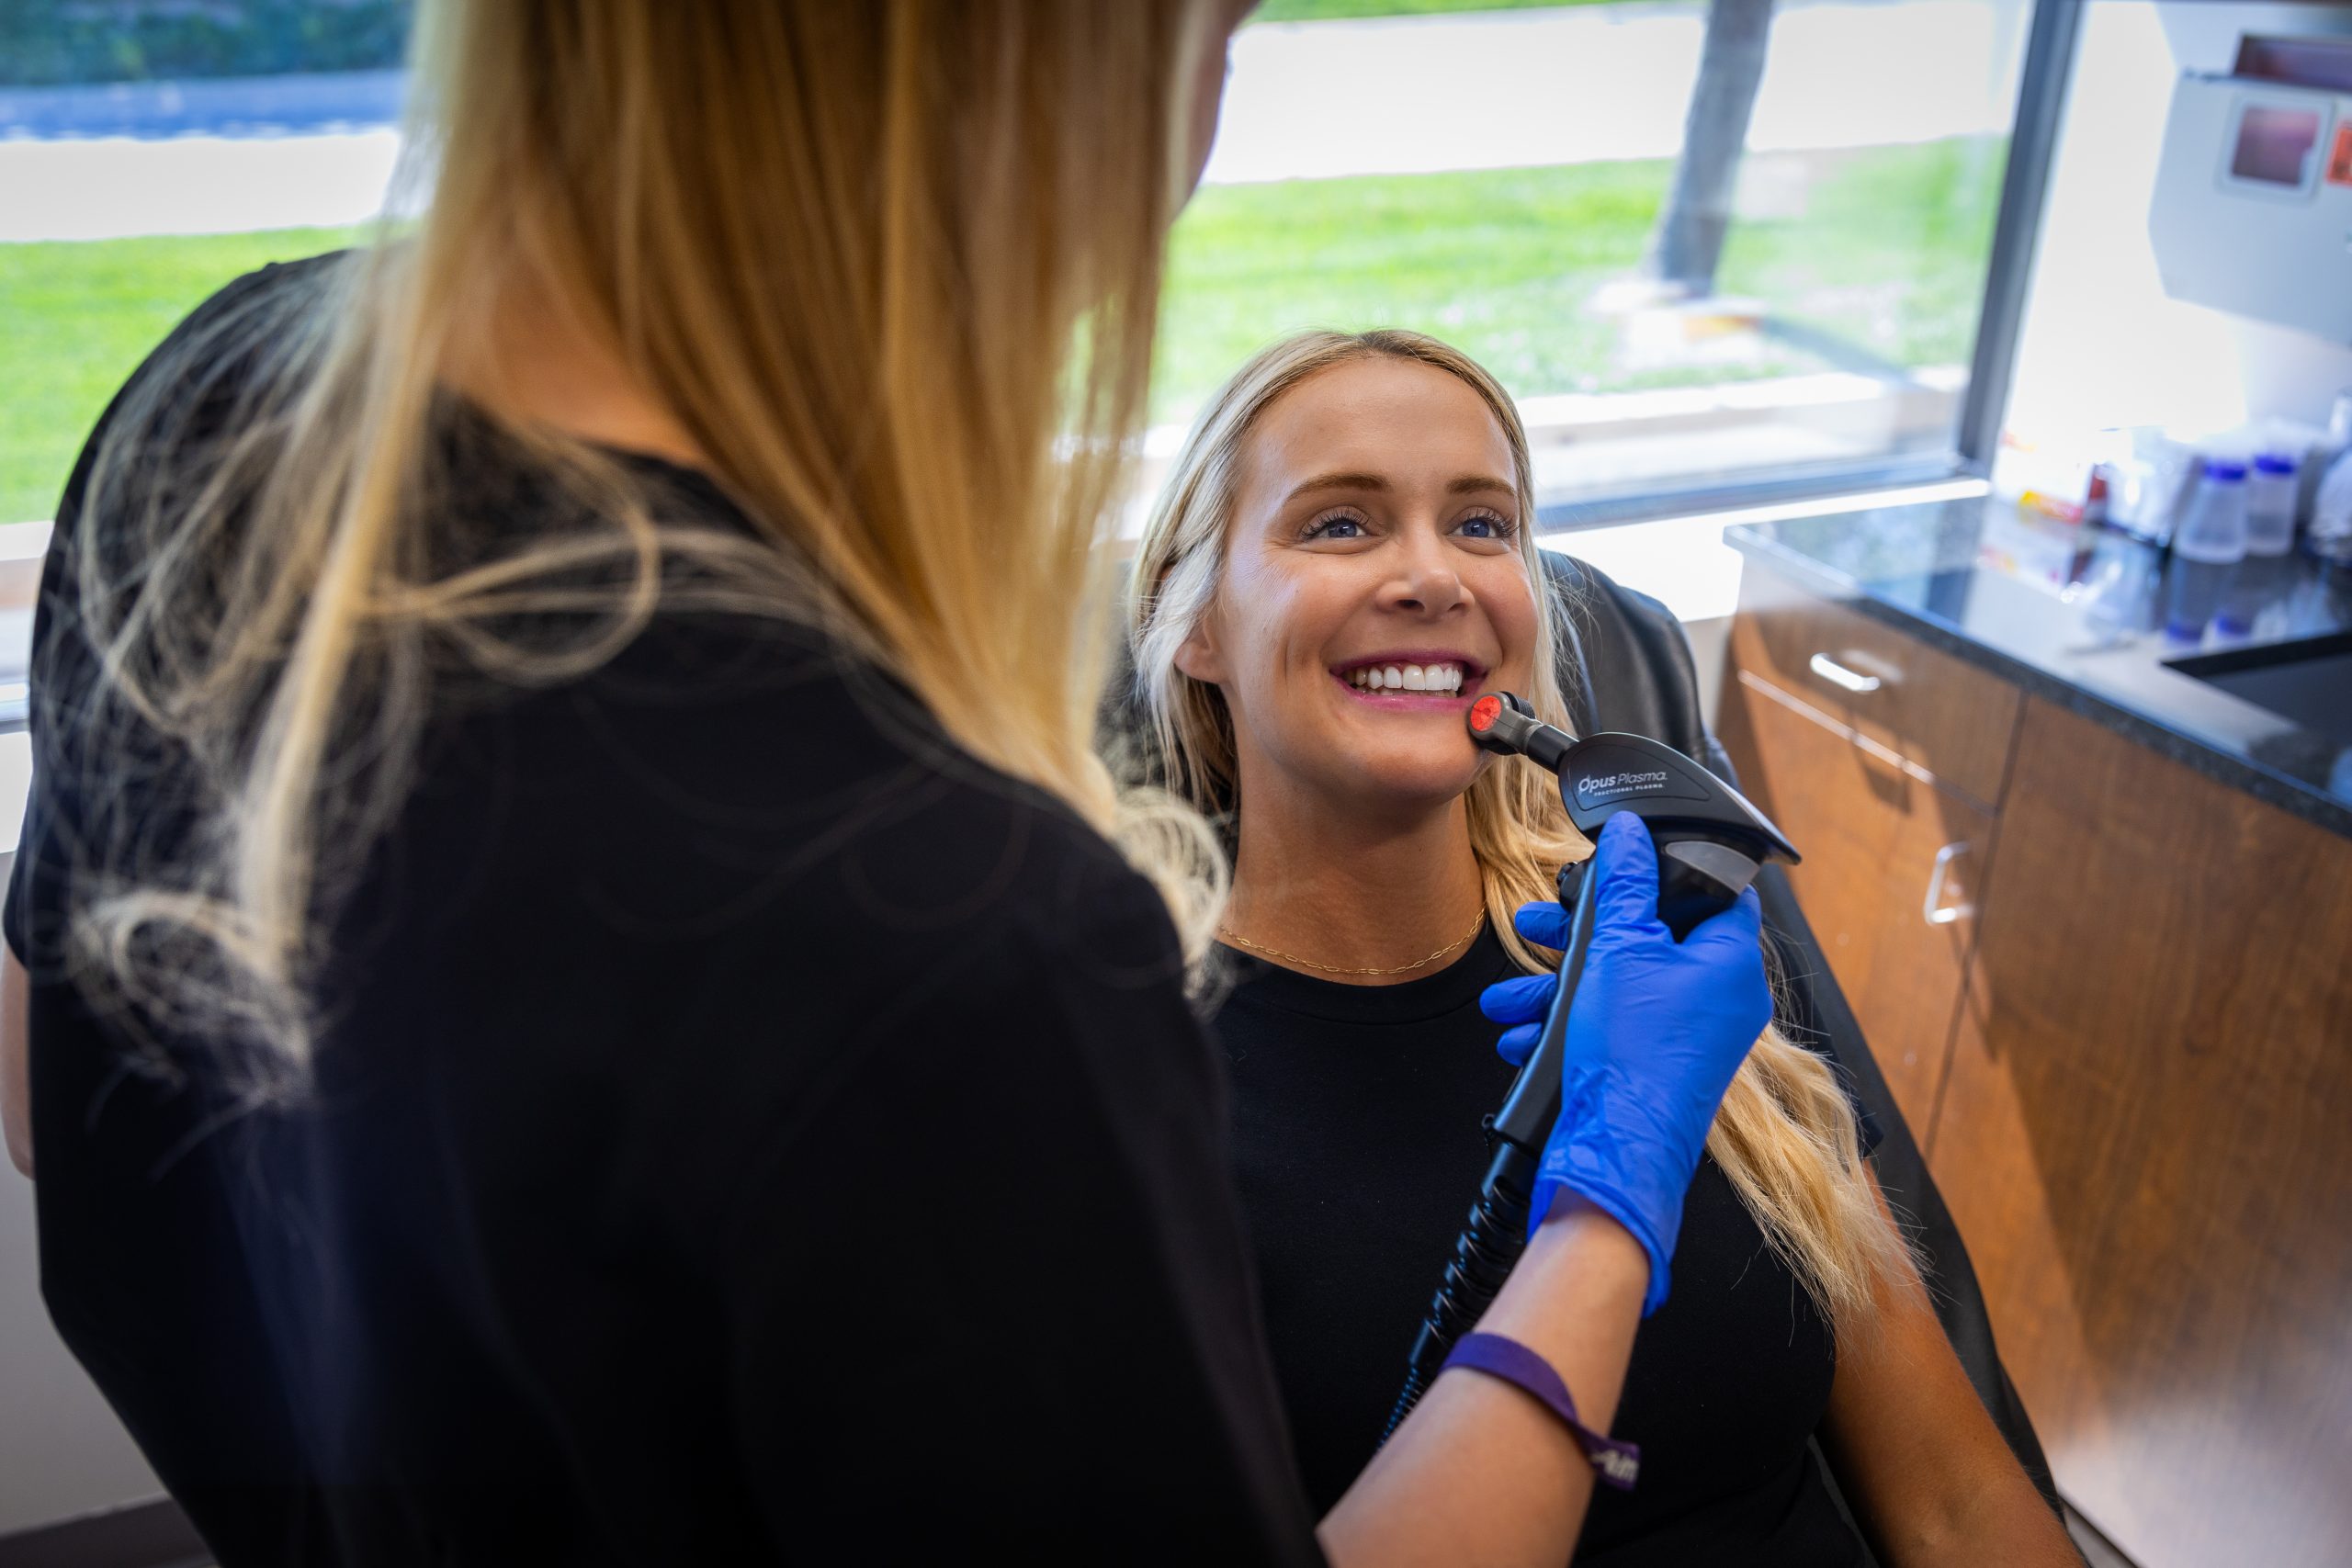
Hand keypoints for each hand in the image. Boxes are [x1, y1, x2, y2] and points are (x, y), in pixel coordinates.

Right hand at [1478, 813, 1772, 1313]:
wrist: (1617, 1150)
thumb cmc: (1635, 1057)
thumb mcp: (1621, 950)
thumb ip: (1625, 885)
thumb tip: (1631, 835)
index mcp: (1730, 962)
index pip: (1717, 891)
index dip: (1670, 868)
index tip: (1626, 860)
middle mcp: (1718, 998)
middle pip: (1651, 936)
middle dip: (1582, 933)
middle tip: (1543, 923)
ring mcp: (1688, 1034)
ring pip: (1619, 984)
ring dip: (1558, 984)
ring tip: (1511, 992)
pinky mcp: (1654, 1062)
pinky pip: (1610, 1023)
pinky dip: (1567, 1022)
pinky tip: (1522, 1032)